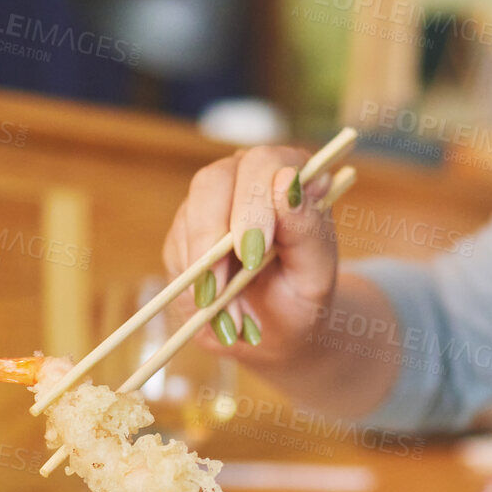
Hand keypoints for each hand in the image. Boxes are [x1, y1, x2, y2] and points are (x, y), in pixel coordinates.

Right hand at [162, 146, 340, 363]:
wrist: (275, 328)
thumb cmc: (302, 297)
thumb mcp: (316, 275)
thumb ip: (308, 229)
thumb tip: (286, 183)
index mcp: (291, 178)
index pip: (265, 163)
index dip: (254, 203)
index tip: (256, 251)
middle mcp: (247, 179)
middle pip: (214, 180)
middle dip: (214, 233)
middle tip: (222, 286)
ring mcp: (213, 202)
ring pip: (189, 214)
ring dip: (203, 268)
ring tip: (229, 313)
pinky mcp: (185, 230)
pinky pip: (175, 246)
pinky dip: (191, 282)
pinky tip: (213, 307)